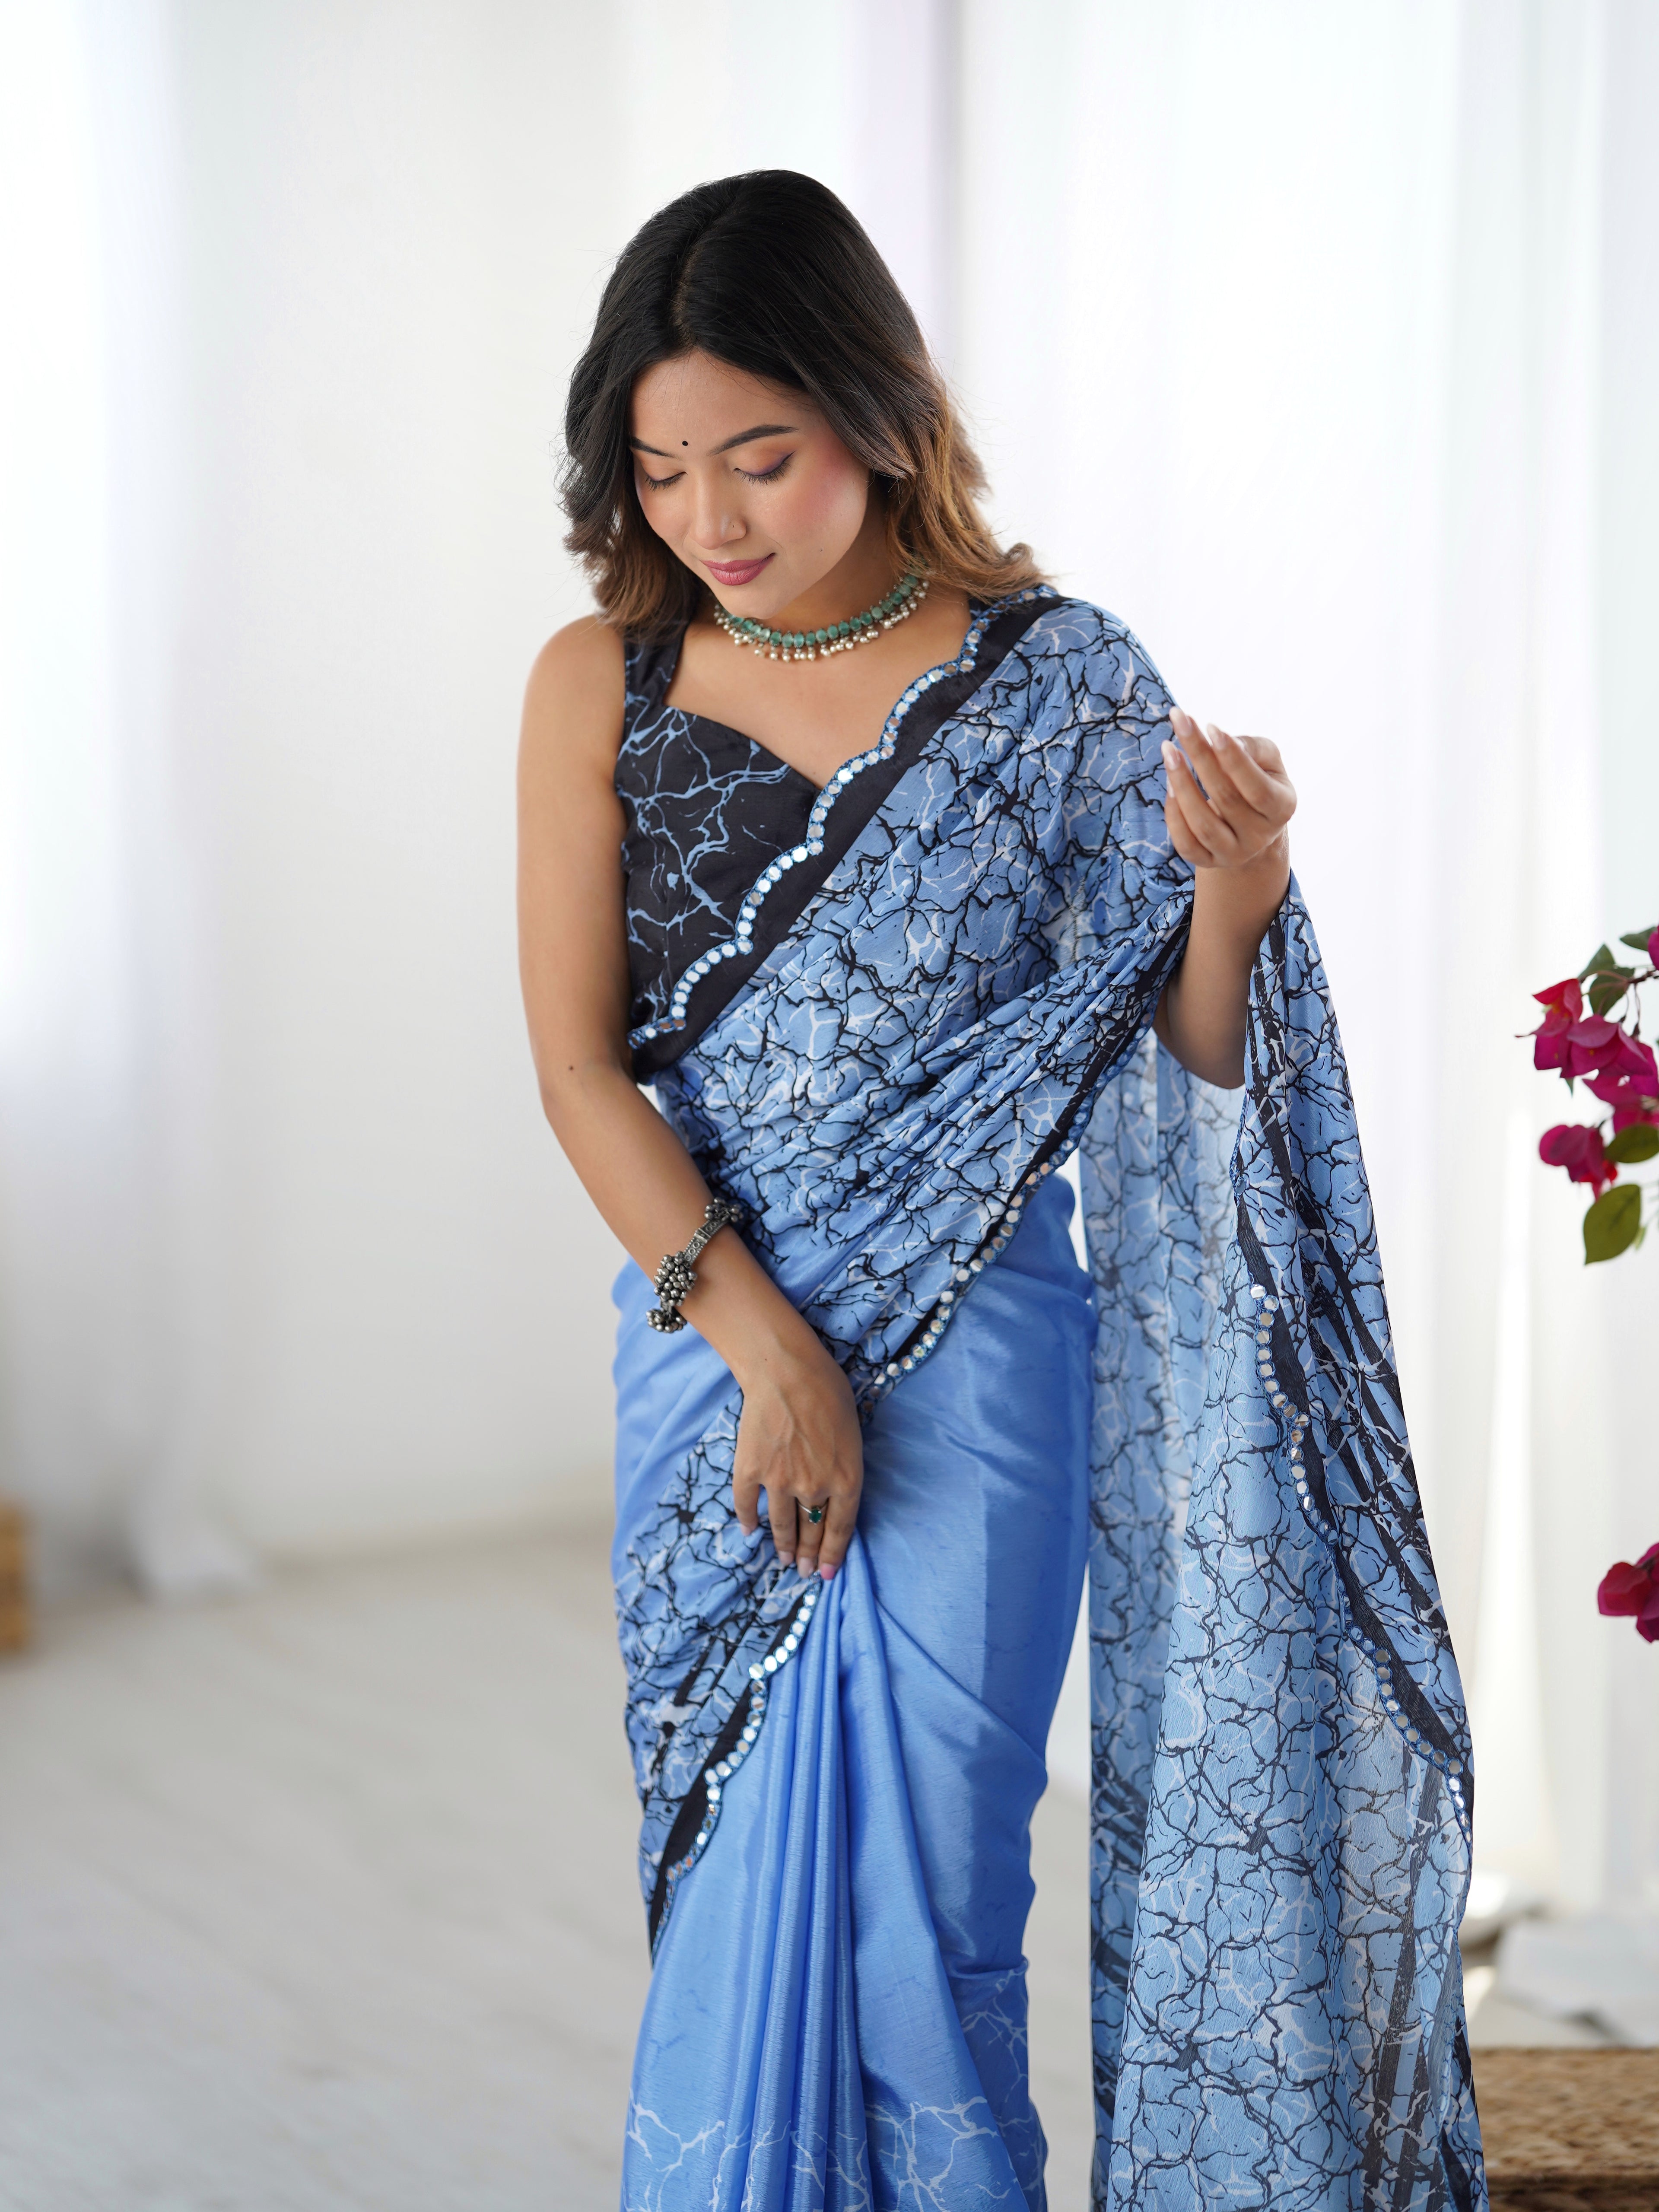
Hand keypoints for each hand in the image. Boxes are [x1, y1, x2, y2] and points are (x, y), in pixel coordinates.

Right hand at [731, 1338, 862, 1581]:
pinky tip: (750, 1530)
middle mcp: (814, 1487)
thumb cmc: (828, 1393)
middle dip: (808, 1556)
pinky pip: (748, 1504)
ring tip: (784, 1560)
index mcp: (846, 1479)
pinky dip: (748, 1520)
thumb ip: (844, 1469)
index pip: (841, 1529)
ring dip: (783, 1547)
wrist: (787, 1370)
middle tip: (803, 1570)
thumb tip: (833, 1495)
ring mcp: (780, 1481)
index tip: (825, 1573)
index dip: (832, 1555)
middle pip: (812, 1531)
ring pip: (781, 1525)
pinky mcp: (751, 1470)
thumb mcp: (852, 1435)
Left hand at [1162, 709, 1295, 872]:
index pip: (1257, 787)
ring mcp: (1234, 853)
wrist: (1251, 823)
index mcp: (1282, 808)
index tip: (1210, 727)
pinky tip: (1168, 782)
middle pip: (1226, 798)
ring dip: (1181, 784)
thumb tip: (1225, 740)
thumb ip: (1253, 748)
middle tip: (1180, 723)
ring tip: (1169, 750)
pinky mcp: (1208, 861)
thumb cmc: (1258, 779)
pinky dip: (1173, 812)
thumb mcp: (1267, 760)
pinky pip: (1185, 842)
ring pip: (1202, 824)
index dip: (1233, 758)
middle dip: (1200, 757)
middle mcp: (1260, 836)